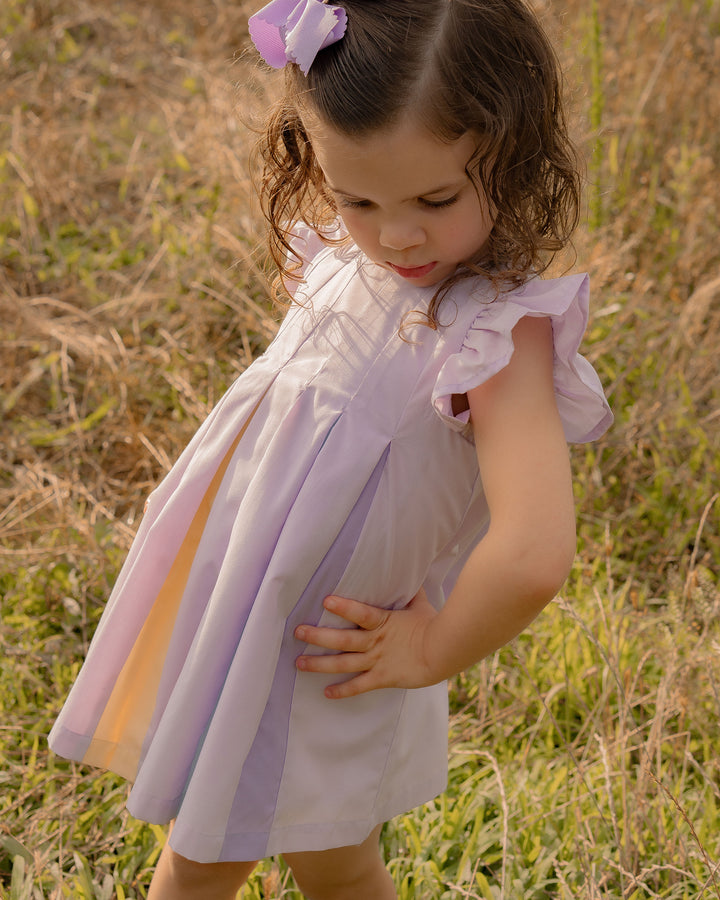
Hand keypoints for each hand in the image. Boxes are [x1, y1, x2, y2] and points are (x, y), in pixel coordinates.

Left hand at [294, 589, 439, 698]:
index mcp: (383, 622)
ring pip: (343, 663)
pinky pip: (359, 686)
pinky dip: (342, 691)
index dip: (344, 607)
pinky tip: (326, 693)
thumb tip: (409, 577)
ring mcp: (377, 661)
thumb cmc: (433, 626)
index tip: (325, 601)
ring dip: (320, 664)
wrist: (445, 653)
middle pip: (342, 640)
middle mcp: (375, 642)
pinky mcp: (382, 678)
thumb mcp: (420, 606)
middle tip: (297, 632)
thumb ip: (410, 594)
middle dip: (318, 636)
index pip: (360, 613)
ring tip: (299, 663)